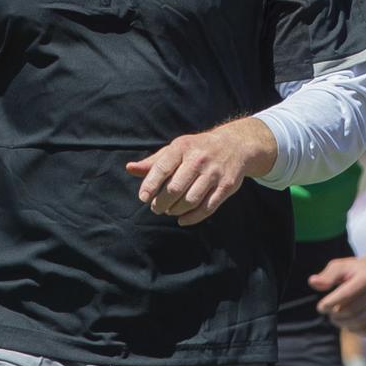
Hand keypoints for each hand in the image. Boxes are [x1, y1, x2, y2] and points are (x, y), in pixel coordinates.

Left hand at [126, 118, 276, 226]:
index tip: (143, 198)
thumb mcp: (176, 149)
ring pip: (191, 200)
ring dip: (176, 210)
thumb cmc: (197, 149)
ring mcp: (214, 173)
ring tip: (170, 210)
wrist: (235, 145)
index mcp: (183, 147)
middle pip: (175, 188)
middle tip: (157, 208)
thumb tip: (129, 168)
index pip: (163, 167)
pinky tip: (183, 220)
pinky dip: (192, 218)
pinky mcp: (226, 186)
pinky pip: (207, 208)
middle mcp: (199, 159)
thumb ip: (153, 162)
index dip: (150, 184)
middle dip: (162, 202)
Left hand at [310, 242, 365, 333]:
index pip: (346, 294)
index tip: (321, 306)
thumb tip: (313, 282)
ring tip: (335, 315)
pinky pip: (364, 330)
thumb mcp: (342, 266)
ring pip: (357, 322)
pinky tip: (347, 321)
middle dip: (334, 313)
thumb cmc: (356, 270)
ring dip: (341, 322)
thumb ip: (328, 275)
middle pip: (350, 310)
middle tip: (328, 310)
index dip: (330, 303)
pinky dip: (351, 328)